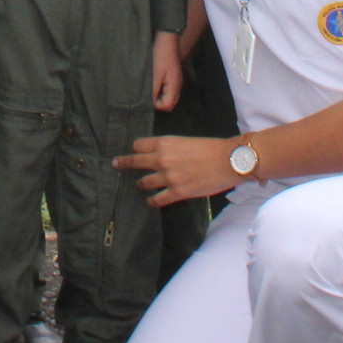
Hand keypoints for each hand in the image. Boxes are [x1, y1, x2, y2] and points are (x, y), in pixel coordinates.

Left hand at [115, 135, 245, 204]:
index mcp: (165, 143)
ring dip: (140, 184)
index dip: (135, 148)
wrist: (228, 160)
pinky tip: (150, 202)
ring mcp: (169, 177)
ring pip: (145, 182)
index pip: (140, 145)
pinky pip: (158, 199)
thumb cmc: (212, 148)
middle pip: (136, 161)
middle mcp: (162, 159)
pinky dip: (152, 201)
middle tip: (115, 164)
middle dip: (123, 163)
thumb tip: (165, 156)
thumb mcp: (187, 141)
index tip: (132, 150)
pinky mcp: (178, 192)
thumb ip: (172, 148)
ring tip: (138, 185)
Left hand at [152, 32, 183, 111]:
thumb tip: (149, 103)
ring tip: (149, 87)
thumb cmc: (161, 55)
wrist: (167, 39)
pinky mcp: (172, 76)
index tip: (147, 95)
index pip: (167, 106)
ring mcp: (175, 81)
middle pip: (169, 103)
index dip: (156, 104)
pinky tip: (153, 81)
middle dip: (158, 102)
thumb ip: (153, 90)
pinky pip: (167, 89)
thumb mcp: (154, 74)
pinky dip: (160, 89)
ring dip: (158, 95)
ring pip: (168, 96)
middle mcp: (177, 86)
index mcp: (174, 86)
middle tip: (147, 93)